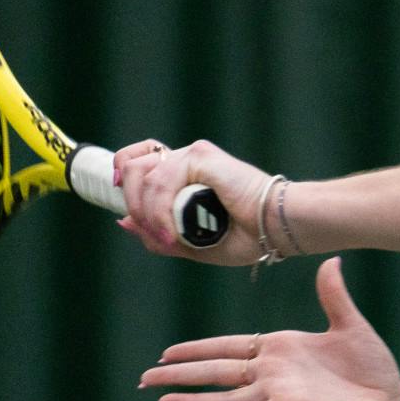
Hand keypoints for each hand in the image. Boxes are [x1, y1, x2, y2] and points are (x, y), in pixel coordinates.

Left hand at [110, 137, 273, 265]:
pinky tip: (171, 232)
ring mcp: (192, 155)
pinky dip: (160, 211)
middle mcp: (185, 159)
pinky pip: (162, 181)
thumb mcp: (191, 244)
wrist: (276, 228)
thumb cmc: (246, 236)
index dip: (123, 177)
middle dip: (132, 204)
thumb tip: (124, 221)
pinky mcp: (201, 157)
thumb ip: (158, 234)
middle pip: (132, 167)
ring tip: (166, 239)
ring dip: (146, 213)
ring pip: (143, 175)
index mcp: (183, 174)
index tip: (125, 208)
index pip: (138, 160)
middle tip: (154, 234)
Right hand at [139, 257, 399, 400]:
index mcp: (280, 348)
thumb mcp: (351, 325)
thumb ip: (333, 295)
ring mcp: (277, 392)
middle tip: (145, 378)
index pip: (228, 348)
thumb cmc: (373, 370)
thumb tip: (332, 260)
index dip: (197, 349)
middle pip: (215, 371)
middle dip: (180, 374)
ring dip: (190, 399)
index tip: (167, 352)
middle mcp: (272, 372)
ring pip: (223, 395)